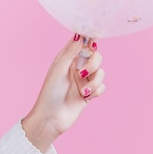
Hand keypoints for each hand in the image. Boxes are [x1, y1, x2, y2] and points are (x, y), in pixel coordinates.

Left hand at [22, 35, 105, 152]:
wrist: (51, 118)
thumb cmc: (50, 93)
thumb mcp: (59, 69)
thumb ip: (70, 52)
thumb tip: (80, 35)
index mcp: (68, 59)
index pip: (82, 43)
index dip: (90, 40)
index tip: (93, 41)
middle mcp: (77, 67)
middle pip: (96, 56)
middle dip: (94, 64)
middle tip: (83, 72)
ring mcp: (84, 80)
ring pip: (101, 72)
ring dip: (94, 82)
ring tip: (83, 91)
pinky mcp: (90, 93)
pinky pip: (102, 86)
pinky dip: (95, 91)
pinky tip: (85, 97)